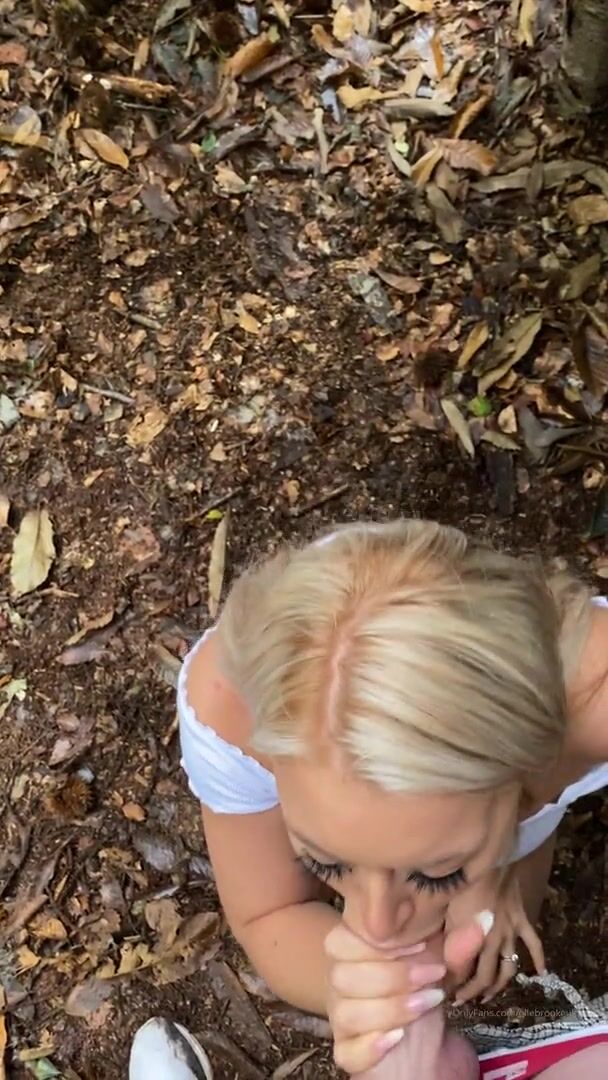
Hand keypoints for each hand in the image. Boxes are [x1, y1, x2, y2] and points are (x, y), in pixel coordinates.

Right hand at [325, 917, 488, 1073]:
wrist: (430, 1050)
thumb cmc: (427, 994)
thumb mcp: (444, 965)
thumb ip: (458, 943)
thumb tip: (485, 917)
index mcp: (355, 954)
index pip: (341, 940)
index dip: (376, 942)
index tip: (418, 946)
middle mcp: (342, 986)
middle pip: (340, 975)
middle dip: (390, 976)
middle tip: (431, 977)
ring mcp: (343, 1021)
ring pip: (345, 1013)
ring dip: (389, 1009)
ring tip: (427, 1004)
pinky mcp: (349, 1054)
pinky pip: (347, 1051)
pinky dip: (370, 1045)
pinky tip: (397, 1038)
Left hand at [446, 869, 544, 1003]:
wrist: (489, 858)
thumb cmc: (462, 881)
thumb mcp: (447, 910)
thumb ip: (446, 935)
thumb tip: (437, 957)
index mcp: (473, 938)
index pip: (463, 971)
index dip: (453, 984)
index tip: (443, 991)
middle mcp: (493, 941)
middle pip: (486, 975)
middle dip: (473, 991)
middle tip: (463, 1001)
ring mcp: (511, 931)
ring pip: (508, 967)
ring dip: (500, 985)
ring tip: (489, 997)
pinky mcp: (522, 920)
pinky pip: (533, 943)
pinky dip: (539, 959)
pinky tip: (542, 974)